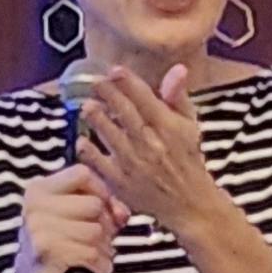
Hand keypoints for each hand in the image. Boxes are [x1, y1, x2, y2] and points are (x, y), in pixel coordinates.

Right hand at [0, 163, 120, 272]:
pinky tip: (84, 272)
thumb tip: (121, 211)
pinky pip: (91, 254)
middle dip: (102, 228)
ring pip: (96, 231)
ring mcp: (38, 231)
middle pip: (94, 204)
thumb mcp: (75, 222)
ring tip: (83, 260)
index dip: (102, 192)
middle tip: (88, 245)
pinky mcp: (47, 254)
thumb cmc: (57, 256)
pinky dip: (97, 268)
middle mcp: (34, 207)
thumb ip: (102, 207)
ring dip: (100, 251)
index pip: (82, 174)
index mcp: (38, 192)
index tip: (103, 212)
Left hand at [75, 62, 232, 239]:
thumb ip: (178, 97)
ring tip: (87, 106)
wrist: (189, 204)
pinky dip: (88, 150)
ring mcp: (134, 164)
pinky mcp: (122, 183)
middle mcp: (151, 143)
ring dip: (95, 116)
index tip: (115, 70)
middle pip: (123, 111)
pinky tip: (82, 140)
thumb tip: (178, 68)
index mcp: (169, 127)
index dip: (127, 81)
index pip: (144, 97)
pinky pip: (99, 163)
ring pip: (108, 133)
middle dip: (106, 93)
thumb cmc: (187, 160)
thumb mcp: (190, 126)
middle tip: (95, 83)